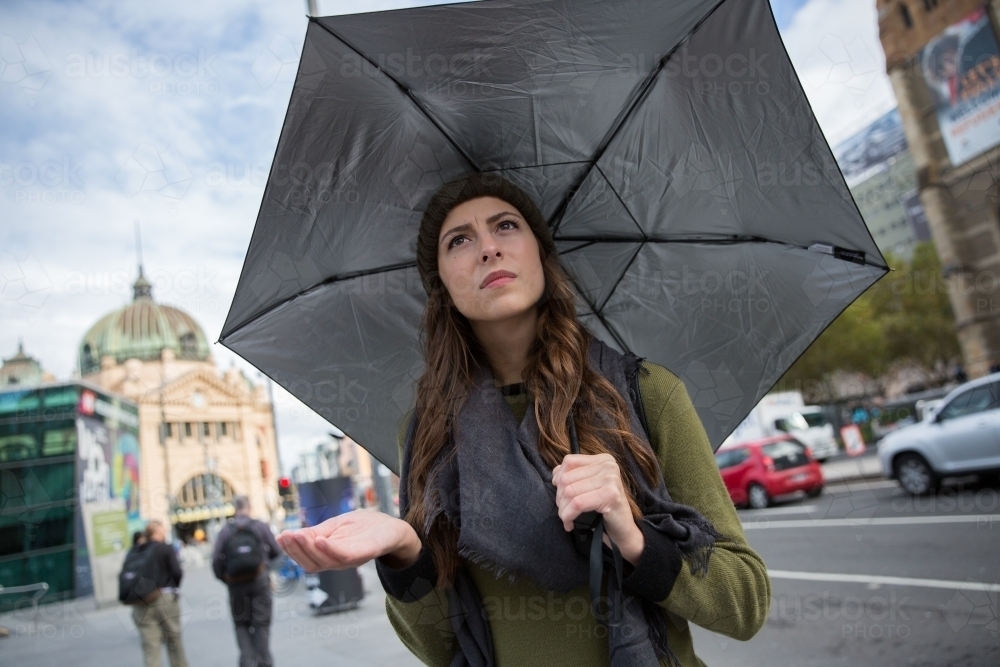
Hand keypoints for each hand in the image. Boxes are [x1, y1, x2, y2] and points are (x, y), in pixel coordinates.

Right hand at [275, 510, 420, 572]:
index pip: (305, 559)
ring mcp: (352, 559)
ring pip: (325, 562)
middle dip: (297, 550)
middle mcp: (338, 561)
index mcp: (329, 555)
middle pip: (311, 564)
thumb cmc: (364, 528)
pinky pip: (345, 556)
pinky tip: (320, 540)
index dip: (292, 550)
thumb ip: (315, 533)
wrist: (394, 529)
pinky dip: (331, 550)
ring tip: (299, 536)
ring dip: (310, 550)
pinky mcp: (366, 552)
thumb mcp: (335, 527)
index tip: (280, 536)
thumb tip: (286, 535)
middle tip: (287, 535)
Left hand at [552, 453, 644, 565]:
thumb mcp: (590, 486)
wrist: (623, 530)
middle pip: (567, 477)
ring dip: (563, 509)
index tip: (560, 493)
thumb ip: (573, 475)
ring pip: (569, 491)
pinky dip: (568, 516)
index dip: (558, 478)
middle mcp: (608, 466)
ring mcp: (610, 479)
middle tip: (564, 510)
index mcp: (603, 460)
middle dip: (560, 498)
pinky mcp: (610, 495)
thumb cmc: (603, 508)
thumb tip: (556, 475)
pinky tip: (570, 524)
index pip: (569, 461)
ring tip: (566, 518)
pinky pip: (577, 503)